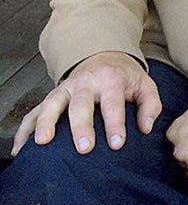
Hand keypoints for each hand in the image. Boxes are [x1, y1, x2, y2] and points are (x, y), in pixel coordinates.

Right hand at [11, 50, 161, 156]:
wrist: (105, 56)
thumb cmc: (125, 77)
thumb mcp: (145, 84)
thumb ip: (150, 105)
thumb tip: (146, 128)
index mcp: (110, 80)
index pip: (113, 103)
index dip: (115, 124)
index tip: (117, 144)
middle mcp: (85, 83)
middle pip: (80, 104)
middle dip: (81, 126)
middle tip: (84, 148)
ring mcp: (65, 89)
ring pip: (52, 104)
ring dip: (46, 122)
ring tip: (42, 142)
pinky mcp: (51, 96)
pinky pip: (34, 112)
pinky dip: (25, 128)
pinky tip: (20, 148)